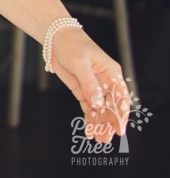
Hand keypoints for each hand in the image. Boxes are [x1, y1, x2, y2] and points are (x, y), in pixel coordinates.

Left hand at [48, 28, 129, 143]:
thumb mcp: (80, 62)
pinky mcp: (82, 90)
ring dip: (100, 124)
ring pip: (100, 110)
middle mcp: (106, 82)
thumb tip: (98, 104)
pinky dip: (89, 119)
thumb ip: (89, 83)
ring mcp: (94, 88)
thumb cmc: (72, 45)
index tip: (119, 129)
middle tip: (105, 139)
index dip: (121, 114)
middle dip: (109, 124)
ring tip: (98, 140)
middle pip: (111, 107)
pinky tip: (89, 130)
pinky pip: (88, 107)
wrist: (56, 38)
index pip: (121, 97)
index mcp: (112, 73)